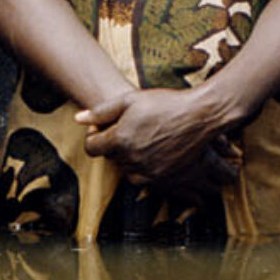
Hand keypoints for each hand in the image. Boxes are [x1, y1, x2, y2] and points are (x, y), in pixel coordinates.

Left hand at [76, 84, 237, 190]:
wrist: (201, 116)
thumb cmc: (166, 103)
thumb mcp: (130, 100)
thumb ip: (102, 111)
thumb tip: (78, 118)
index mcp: (120, 139)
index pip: (92, 148)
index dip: (94, 137)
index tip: (102, 129)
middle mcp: (132, 158)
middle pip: (109, 159)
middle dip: (112, 145)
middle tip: (126, 129)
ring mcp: (148, 171)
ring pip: (125, 171)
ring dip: (127, 158)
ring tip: (140, 140)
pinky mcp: (162, 178)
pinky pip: (142, 179)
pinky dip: (141, 168)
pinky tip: (150, 151)